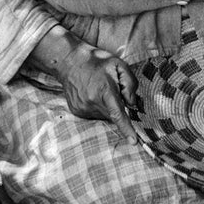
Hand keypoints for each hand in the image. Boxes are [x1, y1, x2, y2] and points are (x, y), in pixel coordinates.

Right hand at [25, 26, 138, 142]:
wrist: (69, 61)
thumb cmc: (96, 62)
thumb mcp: (119, 65)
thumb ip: (130, 83)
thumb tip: (132, 104)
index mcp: (104, 90)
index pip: (117, 113)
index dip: (126, 128)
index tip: (133, 142)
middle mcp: (91, 102)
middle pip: (113, 115)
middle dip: (117, 107)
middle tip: (112, 90)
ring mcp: (82, 108)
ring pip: (104, 116)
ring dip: (107, 107)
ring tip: (99, 90)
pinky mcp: (77, 111)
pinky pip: (94, 115)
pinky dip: (98, 108)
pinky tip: (92, 94)